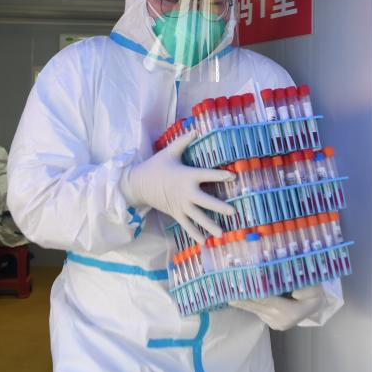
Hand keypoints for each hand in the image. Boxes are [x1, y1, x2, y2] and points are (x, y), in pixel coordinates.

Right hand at [120, 132, 235, 242]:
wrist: (138, 184)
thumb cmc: (156, 166)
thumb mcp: (170, 151)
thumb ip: (184, 141)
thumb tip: (196, 129)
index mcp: (186, 176)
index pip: (207, 175)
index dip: (220, 176)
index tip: (233, 177)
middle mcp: (185, 193)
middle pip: (205, 201)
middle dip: (220, 207)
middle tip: (234, 211)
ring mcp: (180, 205)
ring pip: (198, 217)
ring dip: (210, 225)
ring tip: (222, 233)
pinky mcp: (175, 213)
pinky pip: (186, 225)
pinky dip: (195, 233)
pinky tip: (204, 242)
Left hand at [230, 286, 326, 330]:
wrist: (317, 304)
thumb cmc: (315, 292)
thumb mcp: (313, 286)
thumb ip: (300, 285)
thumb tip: (284, 283)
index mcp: (290, 312)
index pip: (267, 298)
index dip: (252, 290)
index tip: (239, 282)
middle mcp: (280, 320)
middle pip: (257, 305)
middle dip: (242, 295)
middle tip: (225, 286)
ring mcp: (275, 323)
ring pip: (255, 309)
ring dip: (241, 299)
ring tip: (226, 290)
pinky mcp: (271, 323)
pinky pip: (257, 311)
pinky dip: (247, 302)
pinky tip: (236, 296)